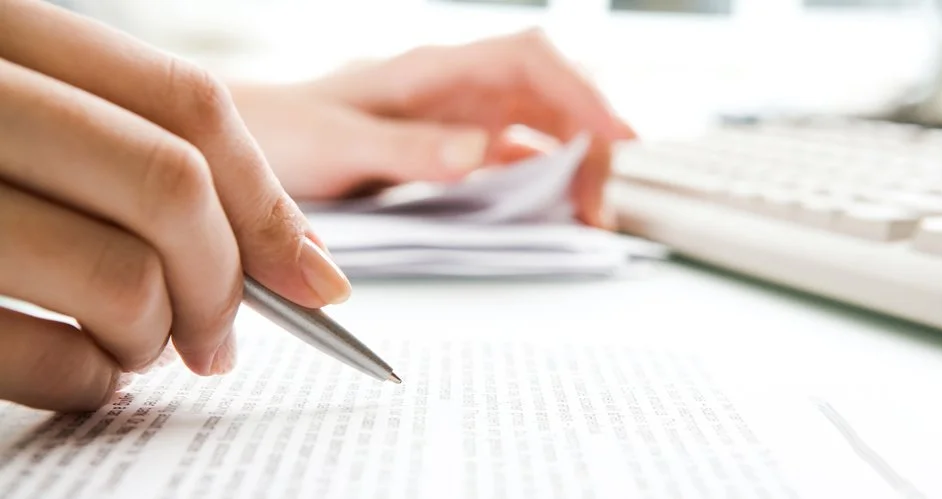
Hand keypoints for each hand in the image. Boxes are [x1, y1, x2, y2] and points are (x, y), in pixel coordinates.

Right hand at [0, 0, 349, 411]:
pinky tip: (83, 374)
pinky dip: (89, 384)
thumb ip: (143, 160)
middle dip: (226, 282)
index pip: (188, 106)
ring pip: (121, 282)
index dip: (270, 199)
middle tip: (223, 336)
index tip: (317, 278)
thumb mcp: (31, 119)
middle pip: (168, 190)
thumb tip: (297, 256)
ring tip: (139, 346)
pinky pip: (41, 358)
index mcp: (5, 35)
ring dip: (156, 339)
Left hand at [231, 29, 635, 227]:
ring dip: (574, 163)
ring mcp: (460, 117)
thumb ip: (407, 148)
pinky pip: (517, 156)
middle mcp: (457, 88)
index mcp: (433, 72)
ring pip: (542, 125)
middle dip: (588, 140)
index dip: (579, 92)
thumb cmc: (286, 133)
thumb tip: (480, 152)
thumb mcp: (339, 145)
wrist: (252, 143)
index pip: (529, 61)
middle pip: (551, 95)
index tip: (614, 137)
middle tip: (597, 203)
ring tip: (588, 213)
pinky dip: (544, 179)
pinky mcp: (455, 148)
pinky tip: (552, 209)